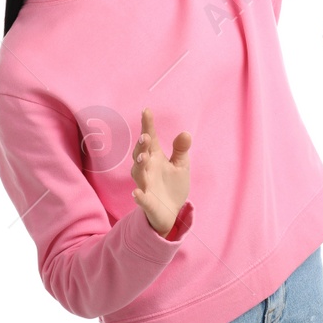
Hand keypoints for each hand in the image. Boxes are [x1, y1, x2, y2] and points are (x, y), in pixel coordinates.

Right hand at [129, 108, 191, 236]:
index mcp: (156, 157)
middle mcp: (147, 169)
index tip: (146, 111)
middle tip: (146, 137)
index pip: (151, 139)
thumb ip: (181, 149)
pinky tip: (137, 193)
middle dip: (142, 146)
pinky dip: (139, 196)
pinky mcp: (146, 201)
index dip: (147, 126)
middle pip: (141, 154)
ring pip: (139, 174)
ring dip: (140, 165)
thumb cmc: (172, 185)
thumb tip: (185, 133)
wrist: (171, 211)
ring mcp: (145, 185)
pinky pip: (141, 198)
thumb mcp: (181, 165)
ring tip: (143, 156)